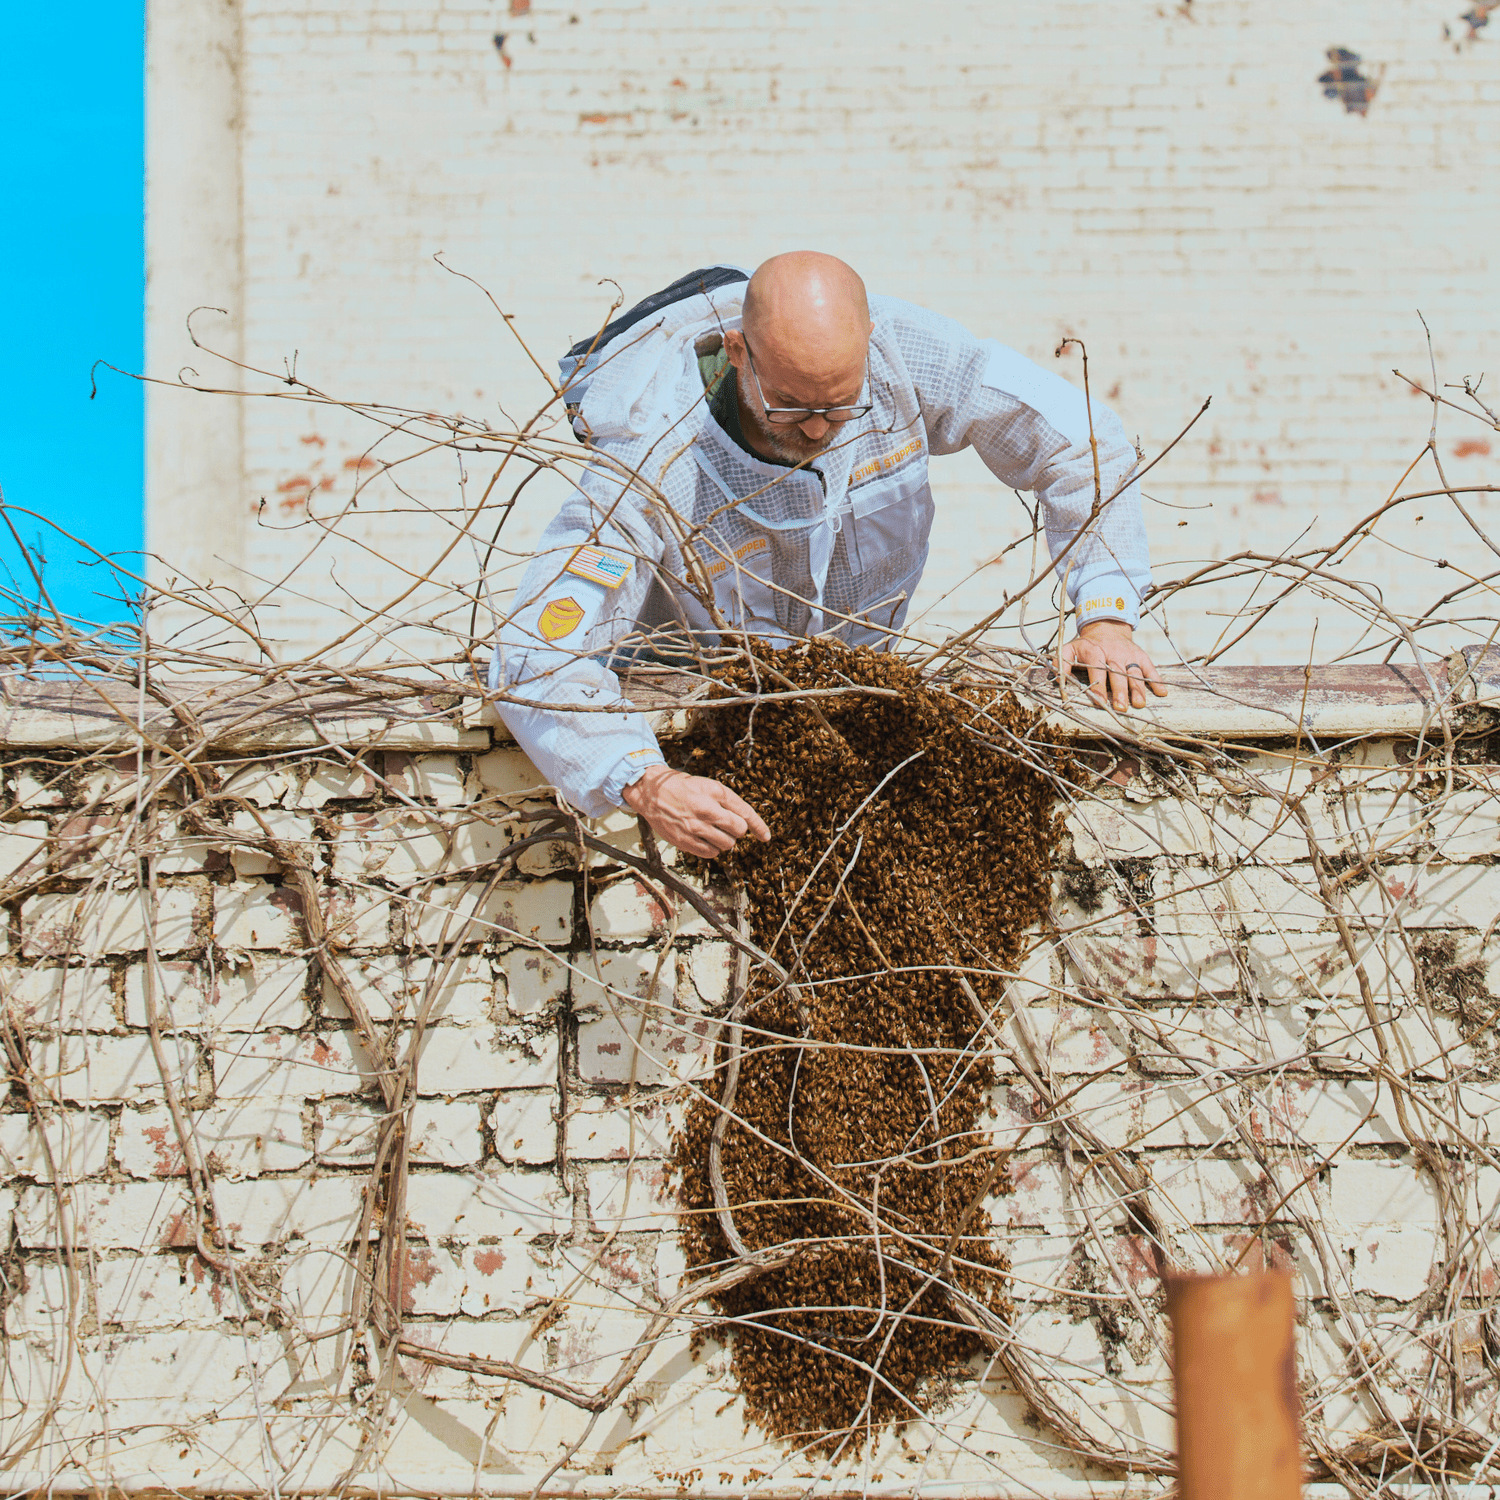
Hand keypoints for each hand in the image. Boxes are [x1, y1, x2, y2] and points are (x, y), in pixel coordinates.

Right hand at [621, 765, 771, 857]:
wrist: (651, 792)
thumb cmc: (682, 788)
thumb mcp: (708, 786)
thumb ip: (727, 802)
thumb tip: (745, 821)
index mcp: (715, 793)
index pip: (745, 813)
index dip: (759, 826)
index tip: (765, 836)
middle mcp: (706, 810)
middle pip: (739, 830)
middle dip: (737, 829)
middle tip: (726, 824)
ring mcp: (695, 828)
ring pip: (727, 844)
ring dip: (725, 839)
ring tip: (713, 830)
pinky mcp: (685, 841)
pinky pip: (711, 853)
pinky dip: (712, 848)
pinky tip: (704, 838)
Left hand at [1058, 620, 1168, 711]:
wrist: (1106, 628)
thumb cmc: (1086, 645)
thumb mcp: (1069, 648)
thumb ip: (1061, 663)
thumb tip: (1058, 681)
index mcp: (1095, 652)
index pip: (1097, 670)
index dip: (1098, 686)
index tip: (1100, 701)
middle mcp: (1113, 653)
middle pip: (1118, 673)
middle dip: (1120, 691)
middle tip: (1122, 707)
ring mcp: (1129, 655)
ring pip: (1134, 672)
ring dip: (1138, 689)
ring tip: (1140, 704)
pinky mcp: (1141, 656)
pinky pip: (1150, 668)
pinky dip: (1156, 680)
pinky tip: (1162, 692)